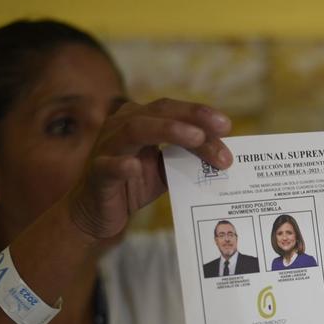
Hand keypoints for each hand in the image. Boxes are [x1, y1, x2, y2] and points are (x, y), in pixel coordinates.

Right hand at [69, 98, 232, 239]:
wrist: (97, 213)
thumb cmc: (132, 185)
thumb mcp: (165, 170)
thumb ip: (187, 159)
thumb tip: (222, 155)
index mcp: (139, 120)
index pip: (172, 110)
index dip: (198, 114)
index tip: (226, 126)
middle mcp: (121, 126)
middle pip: (159, 113)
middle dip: (192, 119)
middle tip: (222, 129)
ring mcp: (106, 148)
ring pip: (135, 130)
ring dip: (168, 131)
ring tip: (196, 138)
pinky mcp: (97, 174)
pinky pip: (108, 166)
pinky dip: (121, 165)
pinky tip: (134, 167)